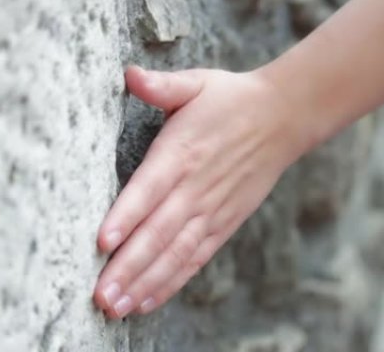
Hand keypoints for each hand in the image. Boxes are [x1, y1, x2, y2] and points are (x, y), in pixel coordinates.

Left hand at [93, 66, 309, 318]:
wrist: (282, 118)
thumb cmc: (231, 99)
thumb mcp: (196, 83)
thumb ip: (161, 85)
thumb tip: (128, 74)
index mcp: (182, 152)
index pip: (149, 188)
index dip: (126, 216)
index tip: (102, 242)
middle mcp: (195, 187)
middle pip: (158, 233)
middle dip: (127, 267)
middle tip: (100, 296)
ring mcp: (211, 210)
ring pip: (174, 254)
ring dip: (145, 283)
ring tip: (116, 309)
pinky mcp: (224, 224)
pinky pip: (195, 259)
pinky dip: (172, 282)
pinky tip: (148, 301)